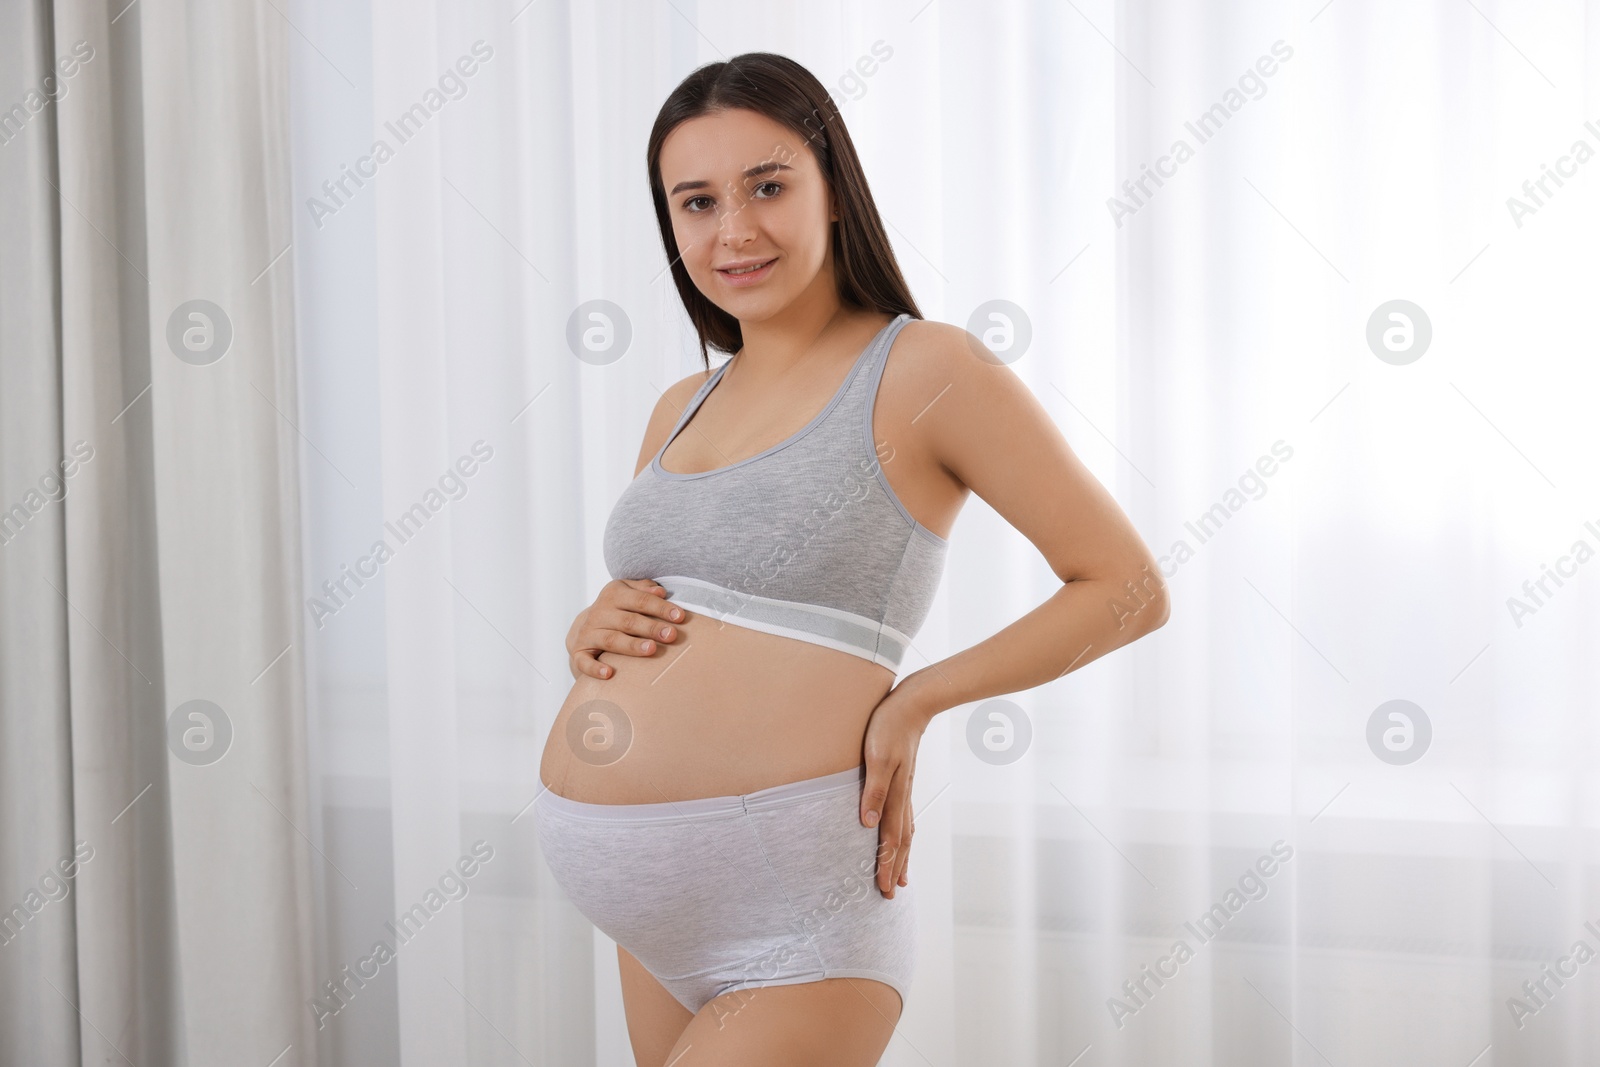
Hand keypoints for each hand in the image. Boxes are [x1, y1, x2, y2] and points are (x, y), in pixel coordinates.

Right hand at [567, 579, 685, 679]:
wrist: (585, 626)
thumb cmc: (619, 610)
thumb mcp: (630, 593)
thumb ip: (645, 590)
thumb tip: (661, 592)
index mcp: (614, 594)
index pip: (641, 600)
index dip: (661, 608)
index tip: (680, 617)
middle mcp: (600, 612)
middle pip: (629, 620)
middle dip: (651, 628)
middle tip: (671, 635)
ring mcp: (588, 632)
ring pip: (612, 639)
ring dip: (631, 645)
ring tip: (651, 649)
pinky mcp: (579, 651)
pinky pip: (584, 661)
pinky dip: (594, 668)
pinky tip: (609, 674)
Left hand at [860, 690, 931, 898]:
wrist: (911, 704)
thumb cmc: (889, 727)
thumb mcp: (876, 757)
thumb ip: (873, 790)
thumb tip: (868, 824)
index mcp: (895, 794)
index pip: (890, 838)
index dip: (886, 864)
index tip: (883, 889)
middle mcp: (902, 796)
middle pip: (901, 841)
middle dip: (895, 868)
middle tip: (891, 895)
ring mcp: (905, 789)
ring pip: (905, 831)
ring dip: (901, 856)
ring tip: (900, 877)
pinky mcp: (902, 780)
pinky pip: (904, 817)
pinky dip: (903, 835)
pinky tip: (900, 838)